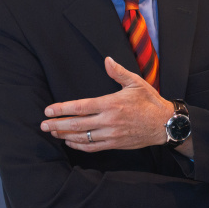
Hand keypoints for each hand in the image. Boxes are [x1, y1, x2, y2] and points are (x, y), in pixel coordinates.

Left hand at [41, 57, 172, 151]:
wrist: (165, 124)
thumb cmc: (150, 101)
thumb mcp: (136, 83)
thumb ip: (118, 72)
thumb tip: (107, 60)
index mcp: (111, 104)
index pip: (80, 107)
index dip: (61, 109)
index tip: (48, 110)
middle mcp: (108, 121)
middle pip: (76, 124)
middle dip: (57, 124)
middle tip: (43, 124)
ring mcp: (111, 135)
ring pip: (82, 137)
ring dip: (65, 135)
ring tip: (52, 133)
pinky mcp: (115, 144)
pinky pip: (92, 148)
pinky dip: (78, 146)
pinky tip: (69, 142)